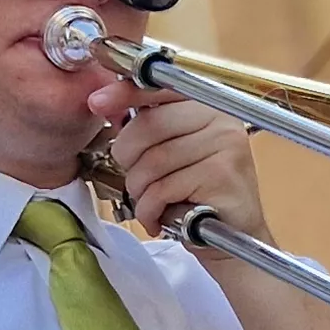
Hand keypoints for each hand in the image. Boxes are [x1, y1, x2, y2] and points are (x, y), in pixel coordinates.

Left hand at [91, 84, 268, 245]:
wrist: (232, 240)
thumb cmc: (197, 196)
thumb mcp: (173, 153)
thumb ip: (150, 126)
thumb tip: (104, 102)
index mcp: (209, 106)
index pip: (162, 88)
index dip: (127, 93)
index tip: (98, 103)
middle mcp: (222, 121)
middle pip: (150, 124)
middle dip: (128, 156)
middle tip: (134, 179)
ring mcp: (225, 146)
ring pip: (153, 161)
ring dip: (139, 190)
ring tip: (151, 203)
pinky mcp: (221, 176)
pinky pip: (163, 188)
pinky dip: (150, 209)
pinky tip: (158, 218)